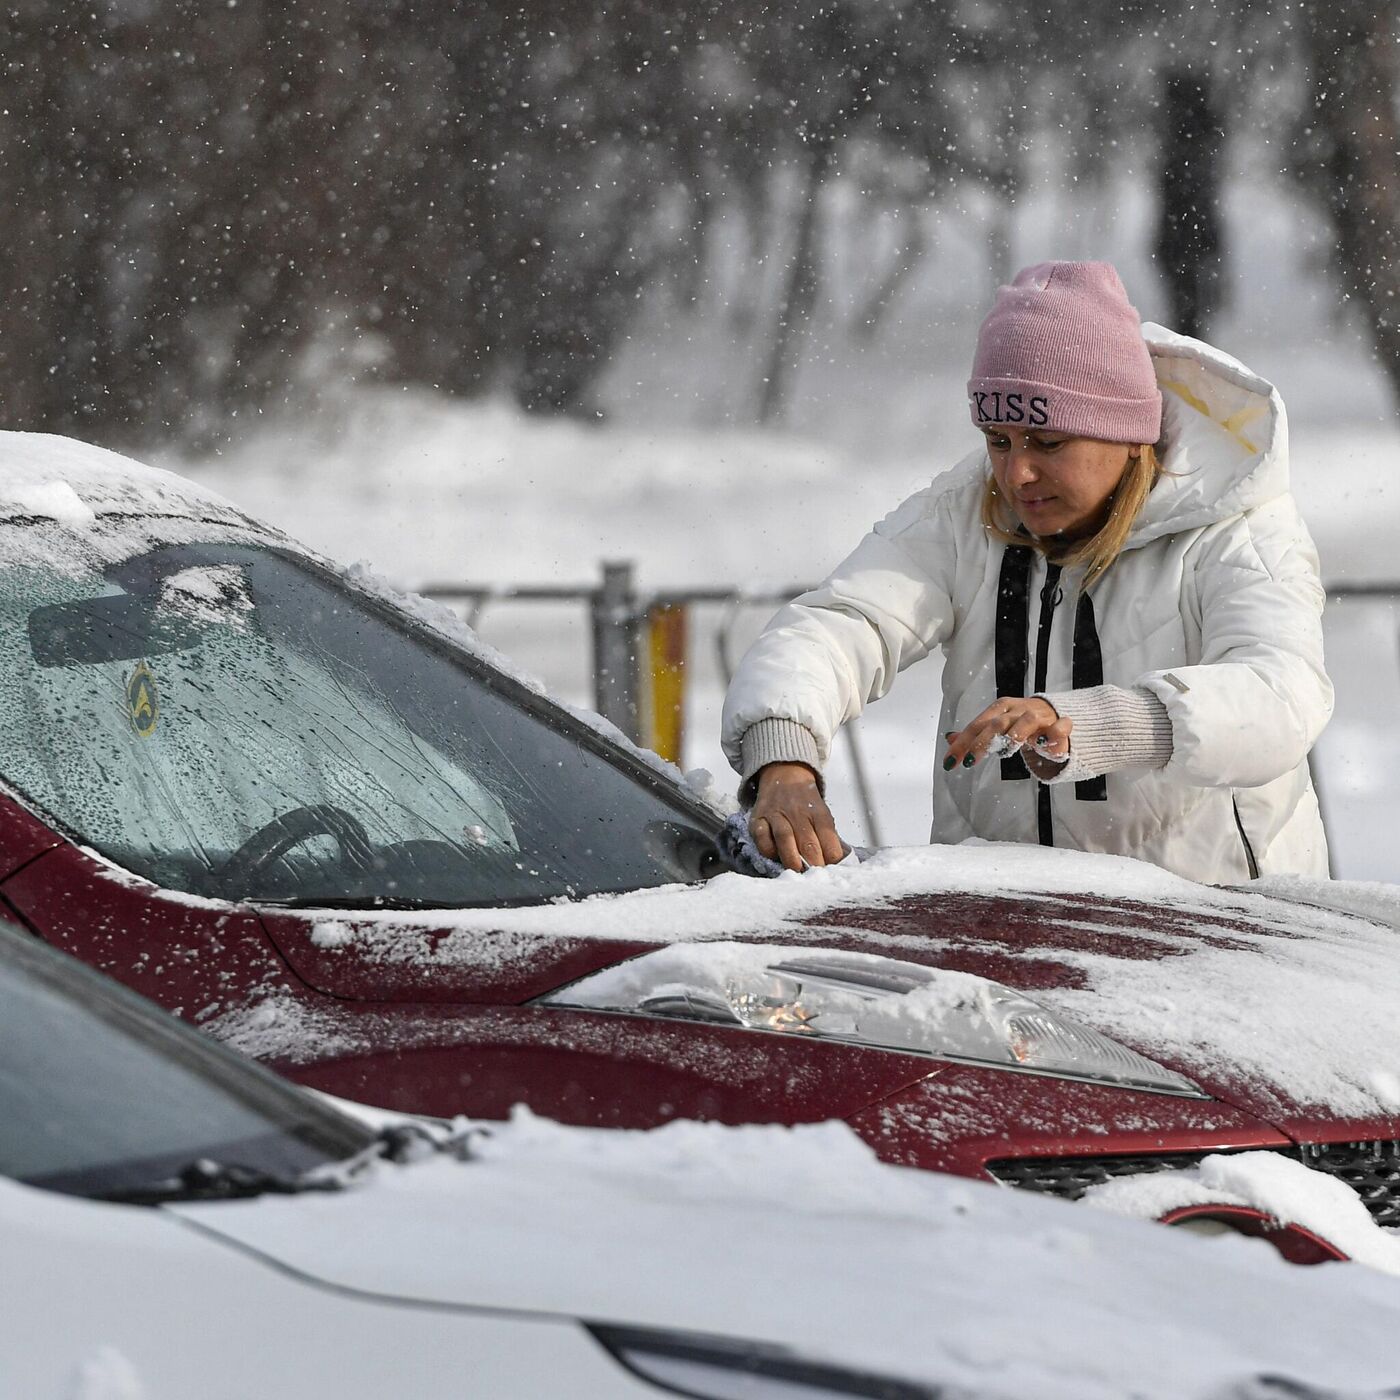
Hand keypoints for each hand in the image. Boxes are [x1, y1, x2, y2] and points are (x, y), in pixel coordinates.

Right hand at [750, 763, 846, 871]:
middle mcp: (798, 813)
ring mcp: (777, 815)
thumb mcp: (822, 814)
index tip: (832, 871)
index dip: (832, 857)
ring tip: (797, 873)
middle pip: (808, 841)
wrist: (785, 774)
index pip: (829, 837)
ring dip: (792, 859)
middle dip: (813, 863)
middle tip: (816, 877)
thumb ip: (827, 837)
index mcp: (818, 813)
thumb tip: (836, 864)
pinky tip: (774, 857)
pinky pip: (762, 837)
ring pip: (785, 838)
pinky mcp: (759, 819)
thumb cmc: (806, 802)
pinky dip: (768, 849)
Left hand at [943, 697, 1071, 779]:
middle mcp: (1019, 710)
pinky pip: (1059, 727)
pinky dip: (1053, 735)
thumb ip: (976, 733)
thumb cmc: (1021, 721)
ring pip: (1026, 722)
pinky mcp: (1060, 724)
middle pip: (997, 724)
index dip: (963, 743)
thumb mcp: (996, 725)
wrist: (1055, 711)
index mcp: (1001, 709)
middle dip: (981, 743)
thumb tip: (950, 739)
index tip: (951, 761)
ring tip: (1004, 752)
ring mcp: (1040, 716)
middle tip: (969, 762)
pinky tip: (1044, 746)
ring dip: (1014, 736)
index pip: (978, 725)